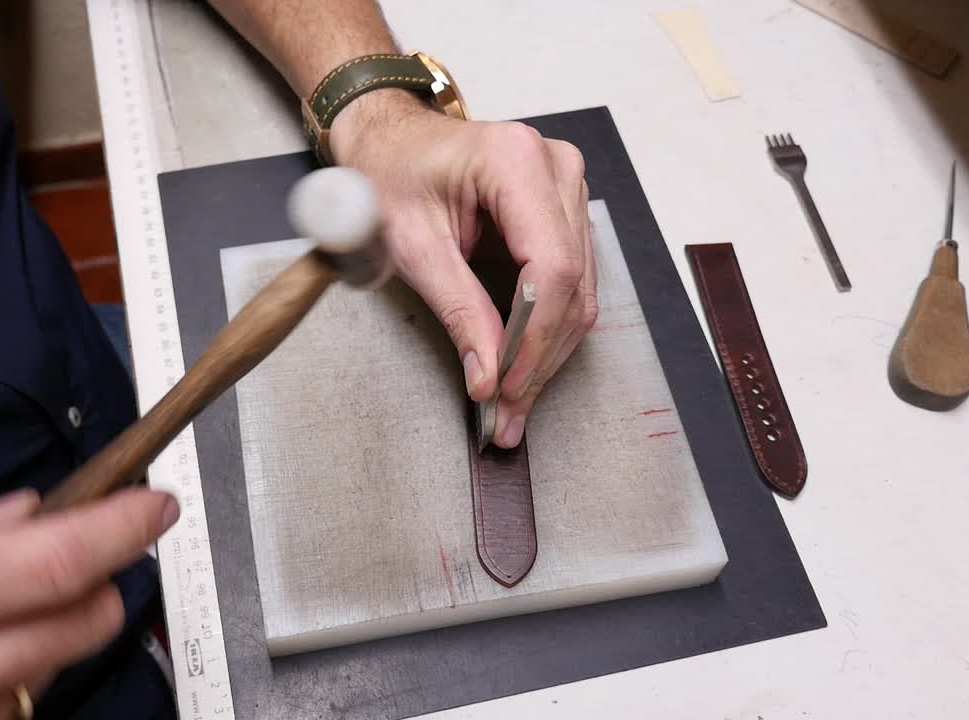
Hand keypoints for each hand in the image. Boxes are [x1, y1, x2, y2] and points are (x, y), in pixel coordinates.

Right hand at [0, 487, 177, 719]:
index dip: (119, 529)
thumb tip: (24, 515)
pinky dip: (3, 685)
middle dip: (98, 582)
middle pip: (81, 622)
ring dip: (41, 638)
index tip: (152, 507)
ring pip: (53, 670)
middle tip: (75, 560)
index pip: (49, 562)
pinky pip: (14, 712)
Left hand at [331, 90, 597, 447]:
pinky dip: (546, 330)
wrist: (388, 140)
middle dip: (540, 357)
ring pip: (579, 290)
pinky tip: (523, 369)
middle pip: (572, 283)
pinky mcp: (563, 212)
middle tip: (510, 415)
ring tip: (515, 405)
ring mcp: (567, 188)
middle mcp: (556, 169)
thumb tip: (488, 375)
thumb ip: (457, 310)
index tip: (508, 386)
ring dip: (548, 353)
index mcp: (516, 162)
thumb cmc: (390, 174)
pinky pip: (571, 282)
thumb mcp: (412, 245)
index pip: (551, 265)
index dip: (534, 336)